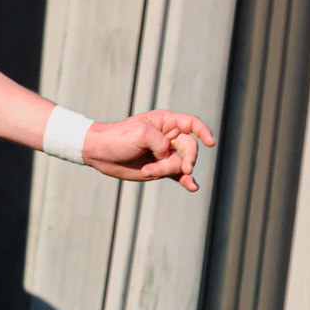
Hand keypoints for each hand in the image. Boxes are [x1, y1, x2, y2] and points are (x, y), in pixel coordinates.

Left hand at [83, 110, 216, 191]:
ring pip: (180, 164)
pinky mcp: (160, 168)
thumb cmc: (117, 137)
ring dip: (167, 170)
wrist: (98, 153)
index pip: (192, 124)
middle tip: (183, 169)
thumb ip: (160, 142)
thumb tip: (169, 156)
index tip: (210, 143)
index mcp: (165, 122)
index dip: (203, 132)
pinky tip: (192, 187)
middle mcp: (168, 137)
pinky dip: (185, 181)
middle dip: (187, 159)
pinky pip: (178, 175)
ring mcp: (165, 154)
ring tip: (147, 172)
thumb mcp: (140, 133)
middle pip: (190, 148)